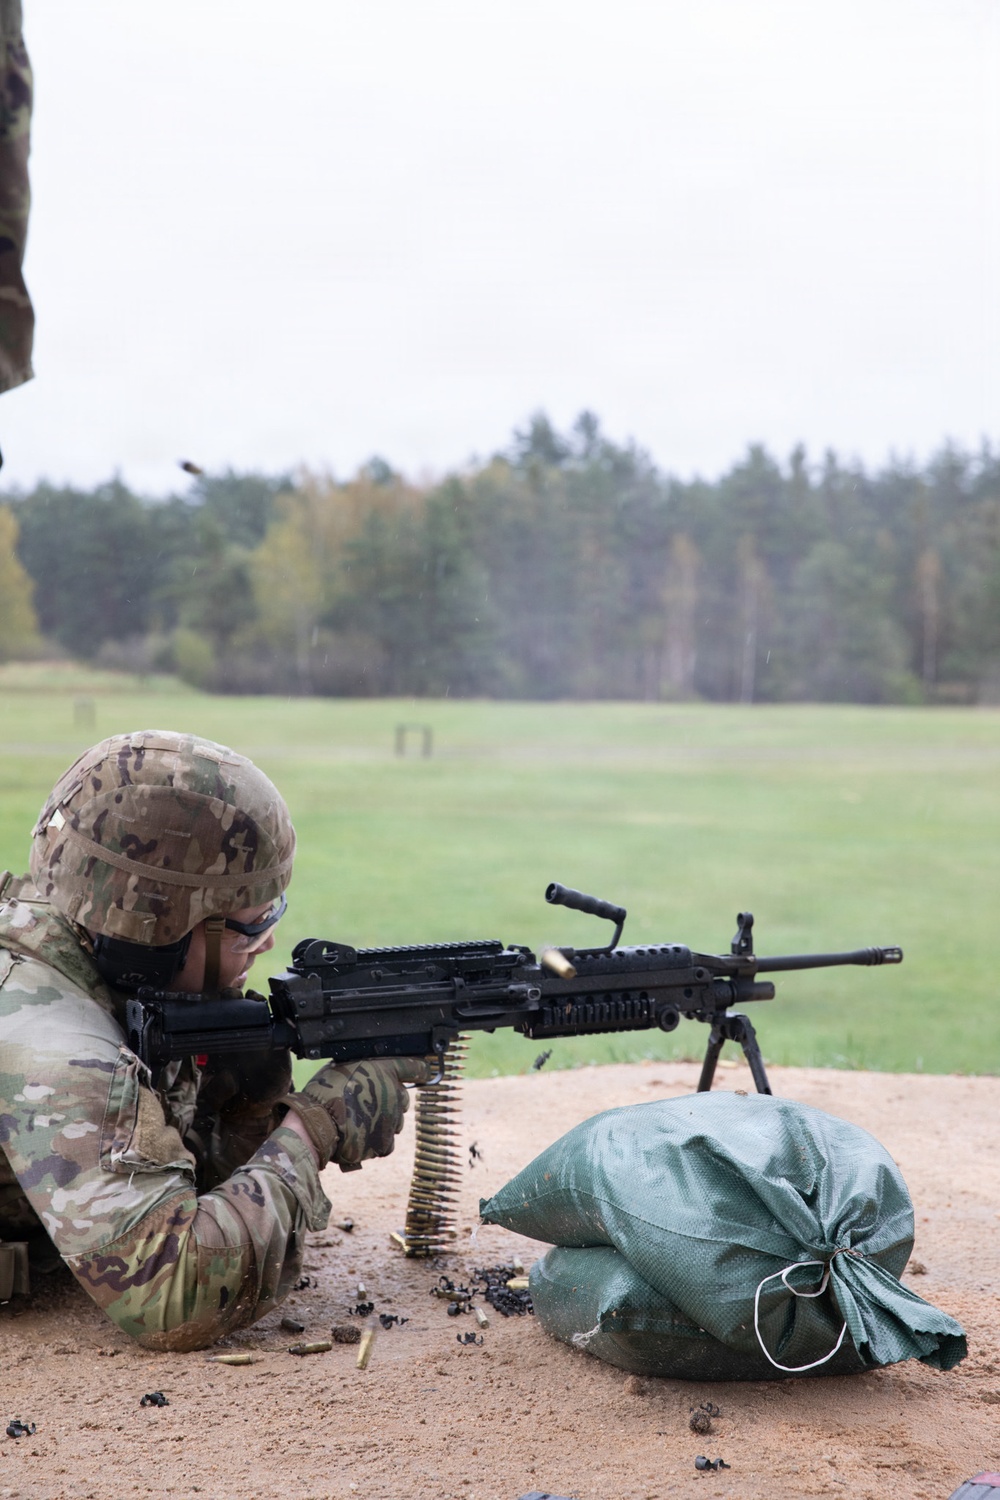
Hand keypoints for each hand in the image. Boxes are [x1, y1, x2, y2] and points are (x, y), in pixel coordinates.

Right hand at [300, 1057, 430, 1166]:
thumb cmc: (324, 1091)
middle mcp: (395, 1094)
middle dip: (391, 1101)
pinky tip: (360, 1138)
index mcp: (386, 1070)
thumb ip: (364, 1070)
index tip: (425, 1073)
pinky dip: (376, 1141)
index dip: (420, 1071)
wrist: (318, 1123)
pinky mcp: (385, 1142)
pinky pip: (386, 1143)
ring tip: (360, 1123)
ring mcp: (392, 1120)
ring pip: (395, 1122)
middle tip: (368, 1104)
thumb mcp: (344, 1066)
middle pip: (403, 1098)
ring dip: (382, 1121)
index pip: (415, 1068)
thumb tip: (368, 1073)